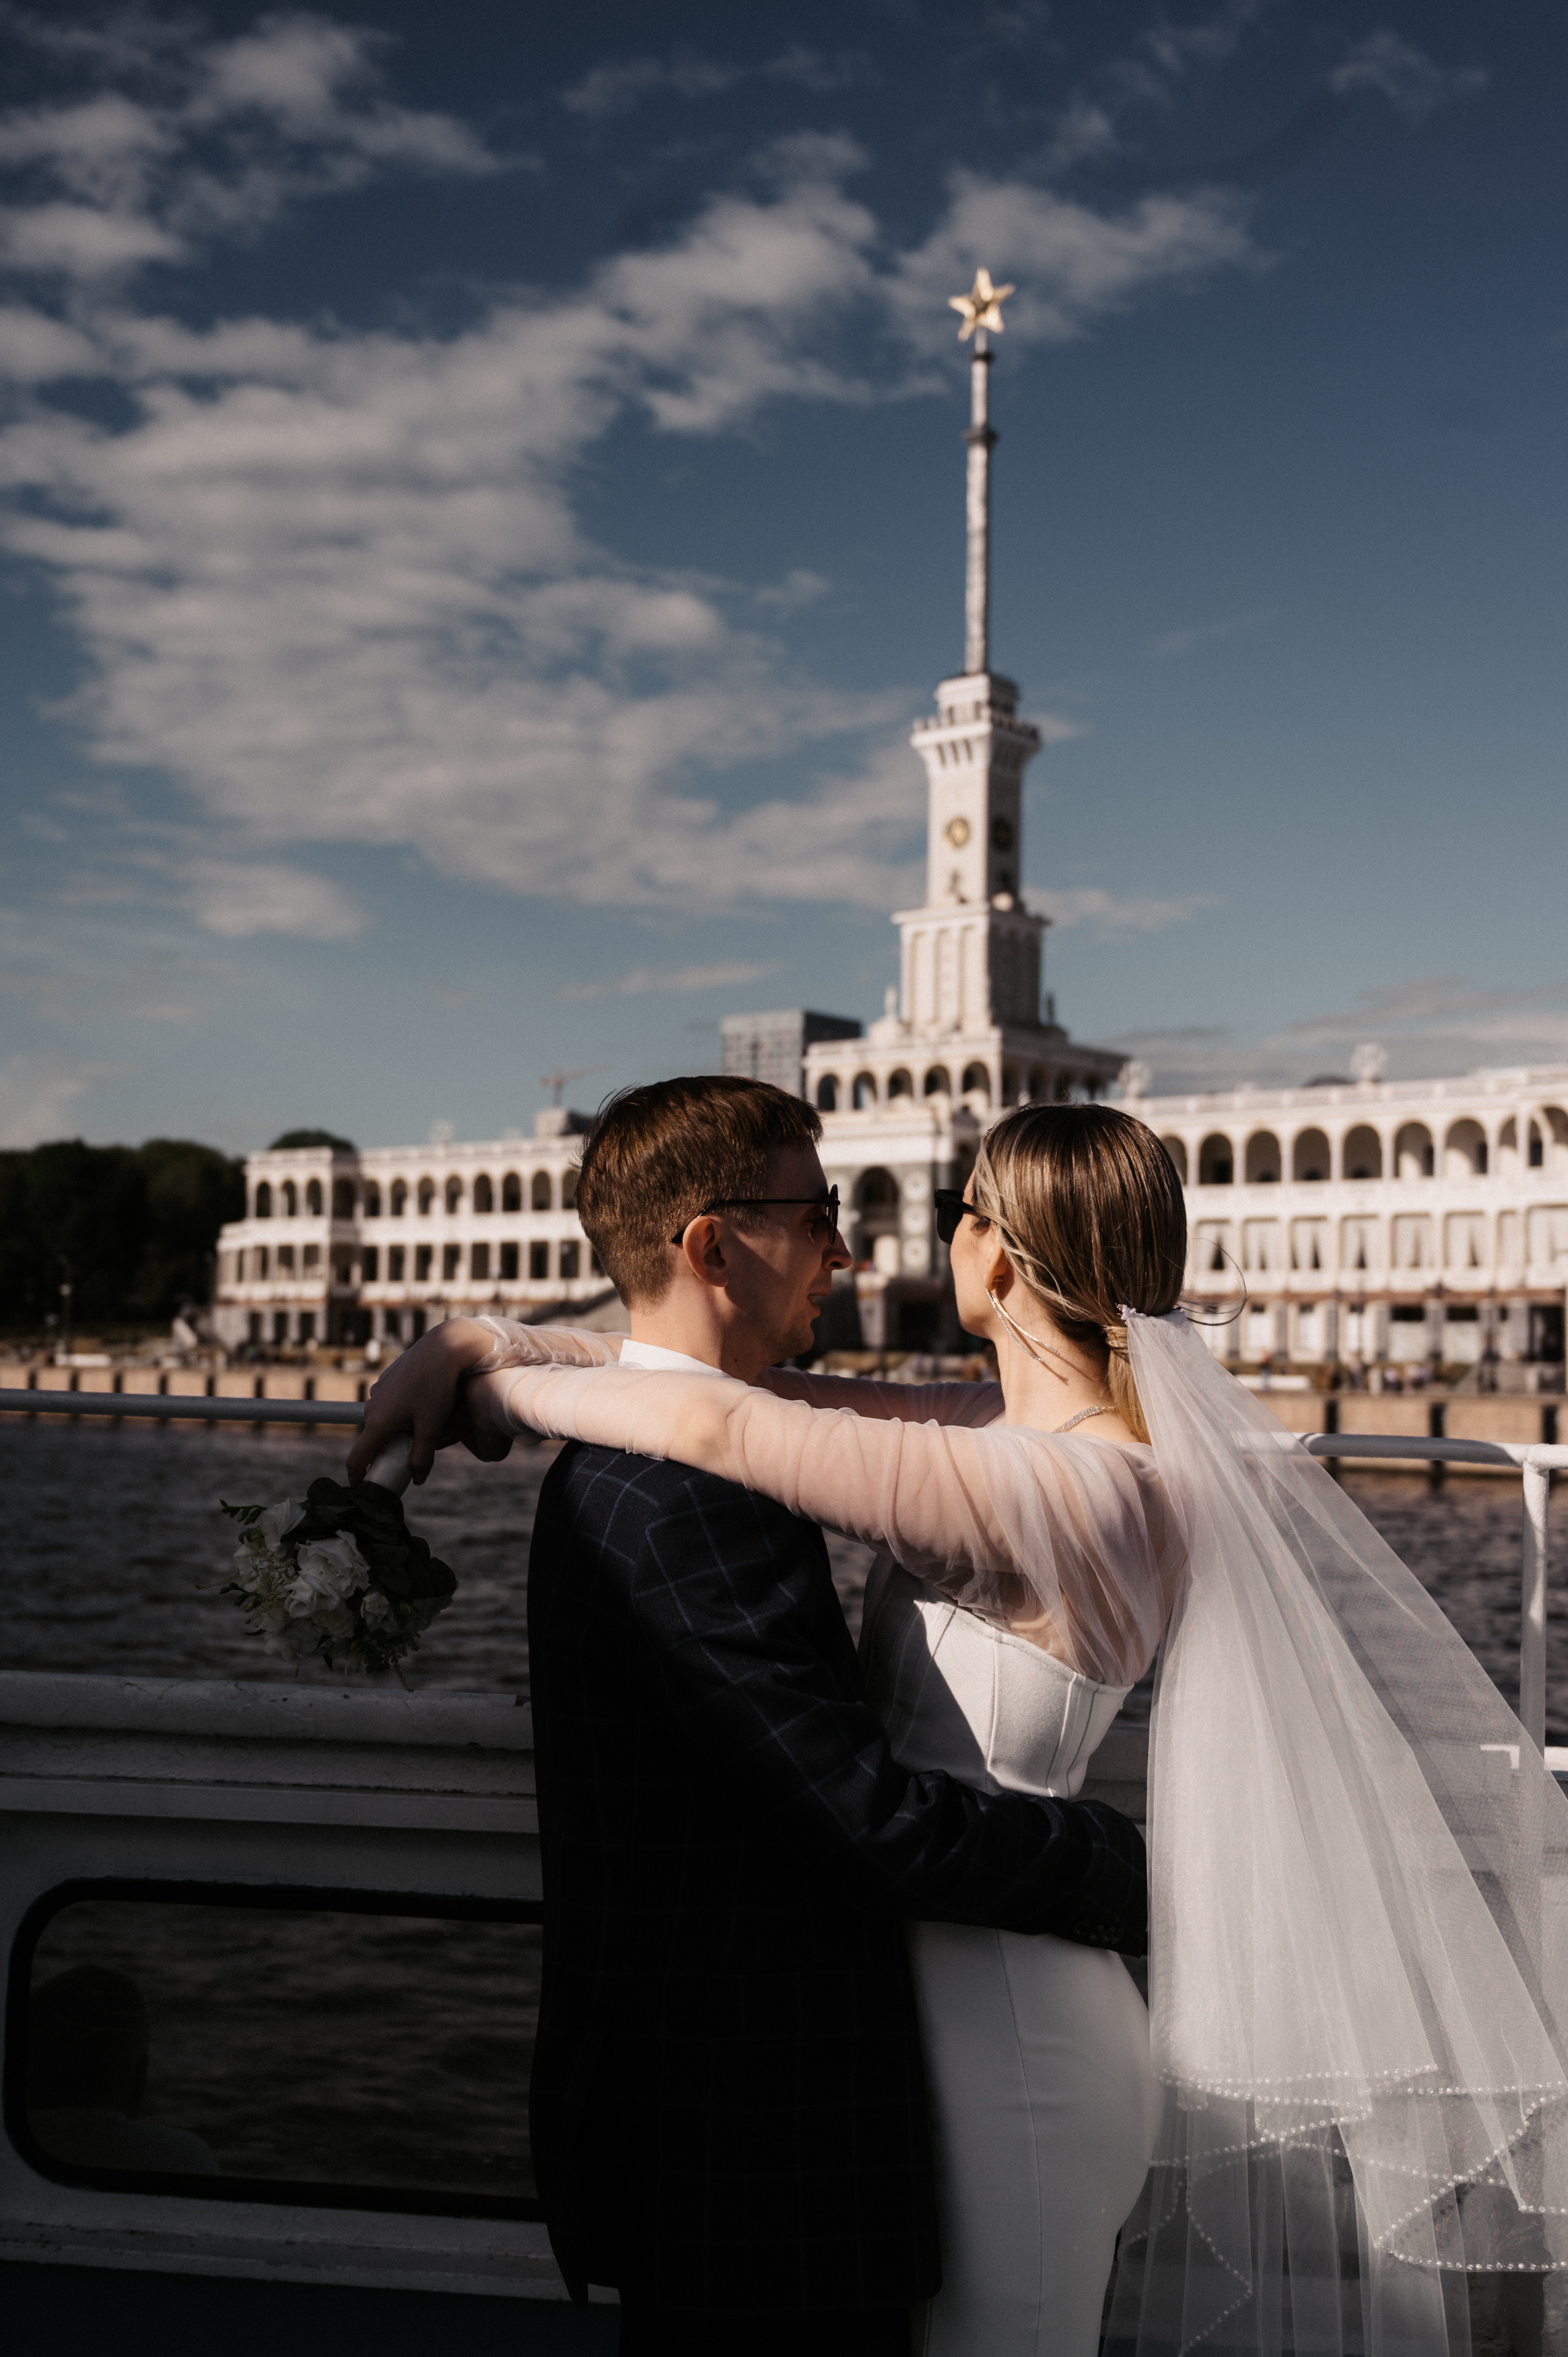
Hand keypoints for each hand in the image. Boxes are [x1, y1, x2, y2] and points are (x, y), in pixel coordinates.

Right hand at [345, 1319, 511, 1485]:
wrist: (442, 1349)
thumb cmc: (436, 1388)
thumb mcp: (432, 1428)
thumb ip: (423, 1457)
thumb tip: (417, 1479)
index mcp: (378, 1423)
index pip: (357, 1457)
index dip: (357, 1476)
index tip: (360, 1487)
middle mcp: (372, 1407)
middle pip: (373, 1439)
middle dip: (385, 1452)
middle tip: (404, 1461)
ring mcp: (378, 1392)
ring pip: (383, 1421)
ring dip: (395, 1431)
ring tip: (421, 1431)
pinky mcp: (387, 1380)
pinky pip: (390, 1404)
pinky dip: (400, 1413)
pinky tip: (422, 1407)